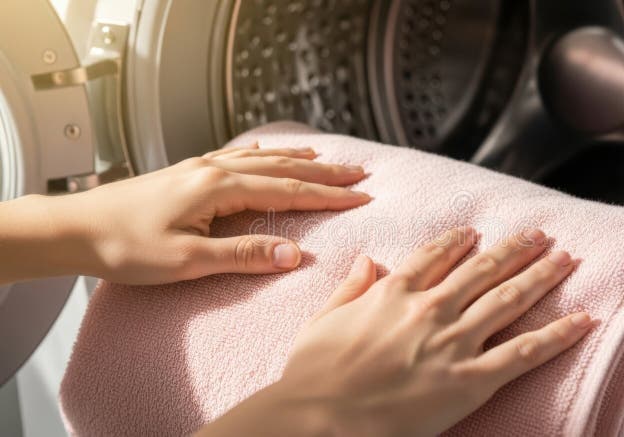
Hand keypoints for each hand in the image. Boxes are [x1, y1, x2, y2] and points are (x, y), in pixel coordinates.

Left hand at [0, 144, 370, 284]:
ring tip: (326, 157)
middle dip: (324, 171)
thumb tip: (293, 253)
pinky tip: (268, 153)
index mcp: (219, 188)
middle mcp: (214, 170)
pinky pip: (238, 157)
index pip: (288, 191)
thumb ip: (244, 254)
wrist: (75, 227)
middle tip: (359, 174)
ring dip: (299, 159)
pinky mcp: (188, 173)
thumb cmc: (125, 246)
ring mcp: (200, 168)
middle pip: (283, 168)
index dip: (328, 196)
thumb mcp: (187, 260)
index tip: (361, 197)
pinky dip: (264, 155)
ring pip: (263, 159)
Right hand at [199, 227, 594, 435]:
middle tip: (540, 236)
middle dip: (515, 249)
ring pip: (509, 299)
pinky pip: (524, 353)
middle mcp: (430, 308)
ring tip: (565, 259)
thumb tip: (366, 259)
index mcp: (394, 293)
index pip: (435, 255)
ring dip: (541, 276)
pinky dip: (557, 335)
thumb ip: (350, 287)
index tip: (477, 232)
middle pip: (483, 270)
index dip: (460, 242)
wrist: (319, 420)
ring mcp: (453, 342)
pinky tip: (583, 320)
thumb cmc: (313, 375)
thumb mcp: (322, 320)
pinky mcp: (471, 380)